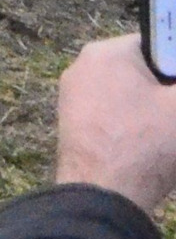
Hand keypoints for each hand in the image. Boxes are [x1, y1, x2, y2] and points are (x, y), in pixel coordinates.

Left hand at [55, 32, 175, 209]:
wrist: (103, 193)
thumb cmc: (146, 142)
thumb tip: (170, 95)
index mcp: (106, 52)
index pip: (157, 45)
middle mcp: (82, 68)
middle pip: (142, 73)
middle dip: (166, 95)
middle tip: (174, 118)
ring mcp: (73, 98)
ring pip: (129, 100)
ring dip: (154, 115)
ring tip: (167, 140)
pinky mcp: (73, 126)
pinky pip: (113, 119)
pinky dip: (134, 132)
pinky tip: (149, 154)